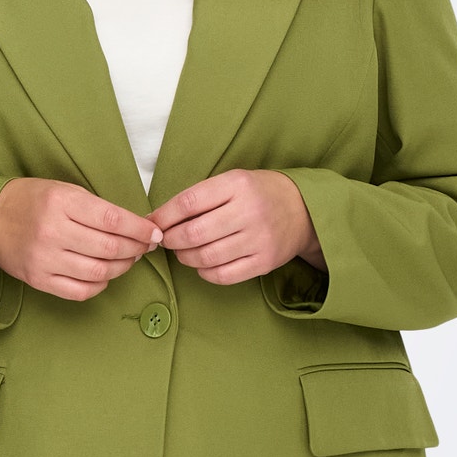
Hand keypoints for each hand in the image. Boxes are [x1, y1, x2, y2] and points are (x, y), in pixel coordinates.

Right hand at [0, 178, 163, 301]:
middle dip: (136, 249)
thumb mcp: (64, 190)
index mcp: (61, 202)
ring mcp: (45, 259)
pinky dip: (101, 284)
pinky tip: (105, 274)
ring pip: (99, 272)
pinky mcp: (39, 280)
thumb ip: (98, 208)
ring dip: (122, 267)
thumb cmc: (32, 201)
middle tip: (144, 246)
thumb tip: (137, 227)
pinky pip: (81, 291)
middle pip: (110, 248)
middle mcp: (52, 232)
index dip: (140, 229)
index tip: (155, 232)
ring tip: (128, 259)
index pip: (113, 220)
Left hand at [147, 169, 324, 285]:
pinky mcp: (264, 262)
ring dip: (185, 258)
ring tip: (183, 251)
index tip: (152, 223)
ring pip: (205, 257)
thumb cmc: (259, 194)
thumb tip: (158, 219)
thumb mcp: (233, 181)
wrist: (304, 210)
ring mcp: (258, 239)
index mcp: (237, 185)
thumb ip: (200, 197)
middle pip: (193, 233)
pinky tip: (202, 264)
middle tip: (166, 240)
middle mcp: (249, 211)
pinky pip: (223, 275)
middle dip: (171, 240)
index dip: (163, 216)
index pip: (188, 203)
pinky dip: (204, 273)